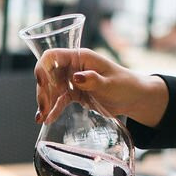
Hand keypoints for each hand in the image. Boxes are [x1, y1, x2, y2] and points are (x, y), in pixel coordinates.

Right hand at [34, 48, 168, 127]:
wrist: (134, 99)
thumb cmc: (125, 86)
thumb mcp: (110, 84)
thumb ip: (93, 80)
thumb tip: (76, 77)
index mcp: (80, 57)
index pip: (53, 56)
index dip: (43, 67)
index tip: (41, 83)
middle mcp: (73, 67)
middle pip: (48, 75)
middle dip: (43, 91)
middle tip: (43, 109)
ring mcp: (72, 80)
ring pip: (50, 89)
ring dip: (45, 102)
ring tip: (41, 118)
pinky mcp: (74, 93)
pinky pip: (59, 100)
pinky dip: (52, 109)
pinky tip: (47, 119)